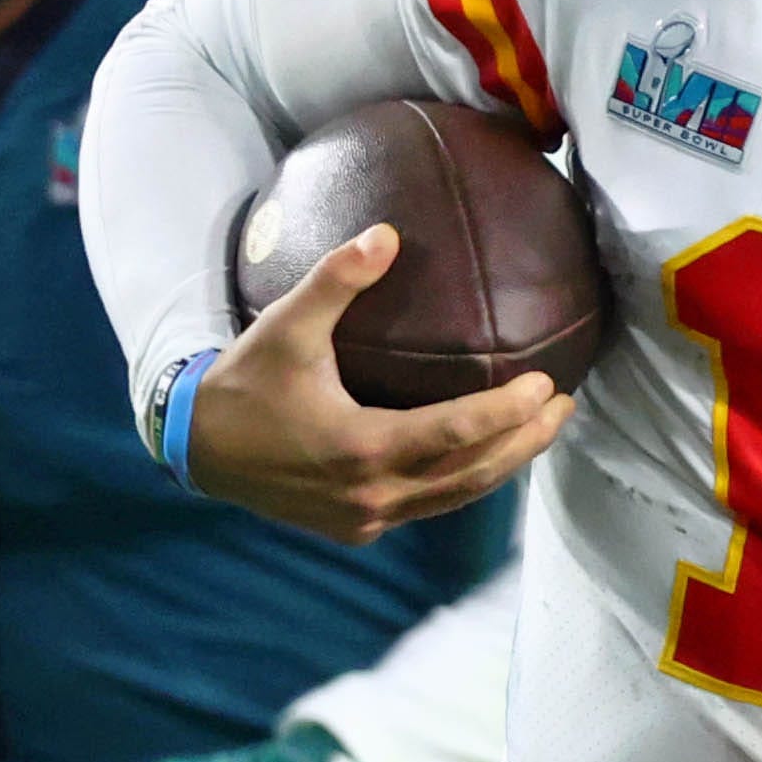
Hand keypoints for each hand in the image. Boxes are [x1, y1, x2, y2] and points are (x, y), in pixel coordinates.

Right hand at [188, 223, 570, 542]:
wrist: (196, 449)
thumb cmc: (246, 382)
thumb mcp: (287, 325)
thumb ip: (337, 279)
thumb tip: (386, 234)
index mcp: (361, 448)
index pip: (458, 434)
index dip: (508, 412)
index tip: (547, 383)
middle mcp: (371, 494)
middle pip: (472, 475)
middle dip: (525, 442)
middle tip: (565, 405)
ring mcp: (366, 518)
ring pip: (455, 498)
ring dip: (503, 466)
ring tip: (541, 429)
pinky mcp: (357, 528)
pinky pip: (427, 507)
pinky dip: (463, 482)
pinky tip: (487, 454)